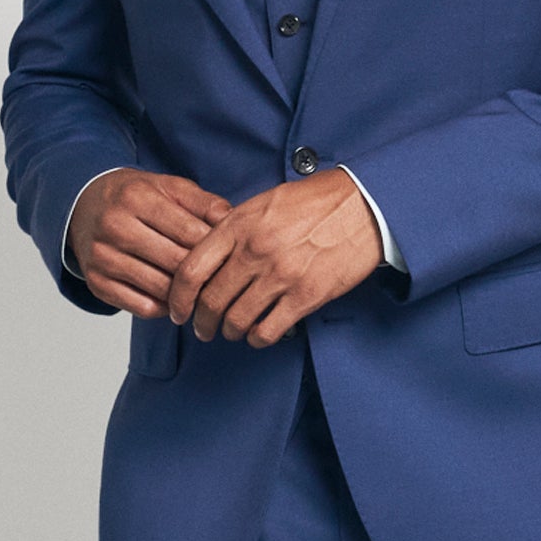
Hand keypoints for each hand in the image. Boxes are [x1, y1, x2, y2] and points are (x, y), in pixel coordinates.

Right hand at [68, 169, 232, 317]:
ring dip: (188, 295)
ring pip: (161, 289)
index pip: (190, 233)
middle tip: (226, 281)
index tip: (234, 257)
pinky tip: (176, 299)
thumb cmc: (137, 197)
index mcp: (138, 199)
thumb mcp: (170, 187)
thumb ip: (205, 203)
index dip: (217, 248)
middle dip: (206, 274)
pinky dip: (165, 308)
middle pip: (177, 263)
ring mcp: (103, 258)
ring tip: (205, 292)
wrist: (84, 205)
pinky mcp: (96, 283)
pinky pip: (142, 307)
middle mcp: (115, 227)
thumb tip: (235, 222)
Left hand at [166, 167, 382, 347]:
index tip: (178, 309)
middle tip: (202, 329)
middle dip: (201, 322)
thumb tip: (205, 254)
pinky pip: (268, 330)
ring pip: (236, 320)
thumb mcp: (263, 203)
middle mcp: (255, 251)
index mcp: (239, 225)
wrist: (362, 205)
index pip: (191, 271)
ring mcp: (281, 275)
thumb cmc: (314, 201)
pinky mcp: (306, 295)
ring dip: (229, 332)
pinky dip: (257, 339)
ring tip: (231, 331)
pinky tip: (258, 334)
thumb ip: (232, 228)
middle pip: (211, 301)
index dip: (178, 297)